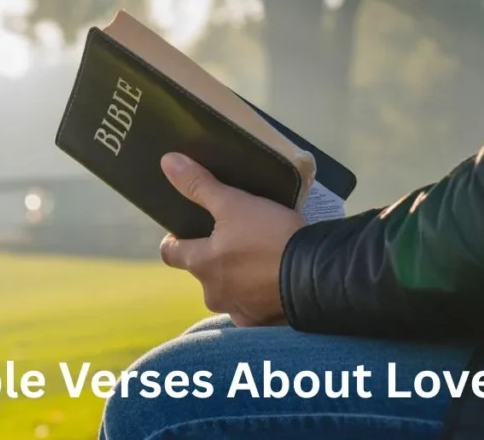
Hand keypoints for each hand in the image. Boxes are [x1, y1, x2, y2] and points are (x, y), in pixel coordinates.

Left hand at [158, 152, 306, 326]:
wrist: (316, 274)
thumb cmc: (270, 236)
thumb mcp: (234, 203)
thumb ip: (199, 185)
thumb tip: (168, 162)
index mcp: (201, 264)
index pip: (171, 252)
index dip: (175, 239)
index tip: (189, 228)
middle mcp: (213, 293)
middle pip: (203, 272)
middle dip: (215, 257)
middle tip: (237, 238)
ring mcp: (238, 310)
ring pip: (229, 291)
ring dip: (238, 278)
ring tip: (260, 258)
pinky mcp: (262, 323)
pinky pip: (253, 307)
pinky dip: (259, 296)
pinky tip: (275, 280)